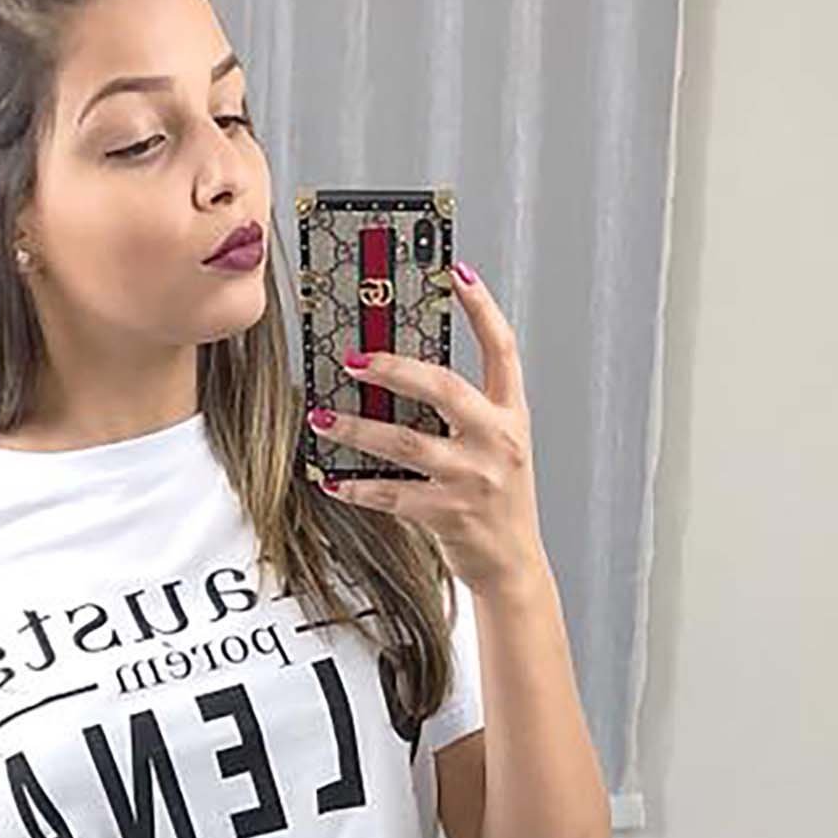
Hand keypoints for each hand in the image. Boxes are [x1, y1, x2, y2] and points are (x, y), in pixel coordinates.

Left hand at [308, 264, 546, 594]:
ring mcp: (474, 479)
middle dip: (393, 368)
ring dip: (358, 429)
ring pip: (405, 443)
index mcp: (512, 415)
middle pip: (442, 388)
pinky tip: (332, 479)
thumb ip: (466, 412)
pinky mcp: (450, 514)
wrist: (514, 565)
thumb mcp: (498, 447)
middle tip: (352, 358)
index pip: (502, 349)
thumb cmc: (499, 500)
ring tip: (323, 419)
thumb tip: (403, 377)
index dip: (481, 307)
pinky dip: (357, 487)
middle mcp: (497, 441)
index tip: (455, 272)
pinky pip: (392, 495)